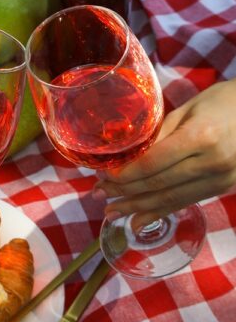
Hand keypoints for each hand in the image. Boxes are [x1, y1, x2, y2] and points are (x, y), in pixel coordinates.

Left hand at [94, 79, 235, 228]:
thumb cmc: (223, 101)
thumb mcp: (188, 109)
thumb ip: (160, 133)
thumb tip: (129, 155)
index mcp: (201, 137)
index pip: (154, 164)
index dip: (126, 174)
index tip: (103, 177)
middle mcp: (212, 163)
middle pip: (160, 184)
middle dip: (126, 193)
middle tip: (98, 196)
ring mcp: (221, 179)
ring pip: (172, 199)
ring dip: (139, 208)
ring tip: (113, 212)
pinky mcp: (225, 188)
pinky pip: (187, 202)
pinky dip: (161, 212)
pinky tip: (140, 220)